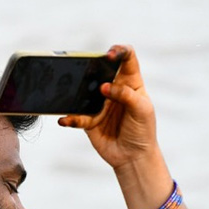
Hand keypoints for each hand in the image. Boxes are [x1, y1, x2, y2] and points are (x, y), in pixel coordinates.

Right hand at [58, 45, 158, 172]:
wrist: (134, 157)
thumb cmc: (143, 130)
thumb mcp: (142, 110)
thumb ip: (126, 95)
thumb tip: (105, 87)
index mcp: (130, 82)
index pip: (126, 58)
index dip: (119, 51)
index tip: (111, 54)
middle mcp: (113, 89)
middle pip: (100, 70)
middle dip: (92, 65)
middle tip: (87, 67)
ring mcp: (99, 103)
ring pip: (84, 90)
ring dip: (76, 89)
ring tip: (72, 90)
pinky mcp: (89, 120)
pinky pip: (76, 116)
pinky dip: (69, 117)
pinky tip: (65, 119)